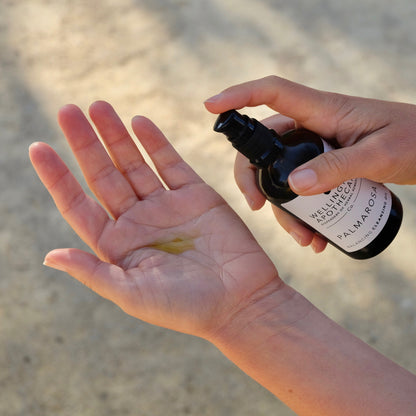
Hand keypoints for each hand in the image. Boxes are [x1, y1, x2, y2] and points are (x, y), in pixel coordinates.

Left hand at [29, 101, 279, 337]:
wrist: (239, 301)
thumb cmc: (185, 306)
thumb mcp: (132, 294)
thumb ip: (92, 272)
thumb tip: (49, 256)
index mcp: (118, 245)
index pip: (79, 205)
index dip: (58, 177)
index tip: (38, 147)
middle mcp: (138, 221)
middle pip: (104, 176)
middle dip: (85, 143)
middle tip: (67, 111)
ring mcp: (166, 205)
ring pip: (134, 163)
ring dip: (116, 135)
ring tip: (98, 107)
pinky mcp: (195, 195)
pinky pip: (171, 163)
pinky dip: (156, 143)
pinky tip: (138, 123)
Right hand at [205, 75, 415, 250]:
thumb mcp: (379, 156)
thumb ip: (337, 168)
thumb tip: (293, 186)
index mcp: (322, 111)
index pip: (271, 93)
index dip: (238, 95)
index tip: (210, 107)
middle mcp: (313, 126)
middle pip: (266, 145)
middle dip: (255, 178)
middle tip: (258, 208)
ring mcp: (318, 146)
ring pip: (282, 172)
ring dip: (284, 206)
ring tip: (305, 239)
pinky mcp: (326, 163)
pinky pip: (301, 185)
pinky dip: (302, 210)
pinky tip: (316, 236)